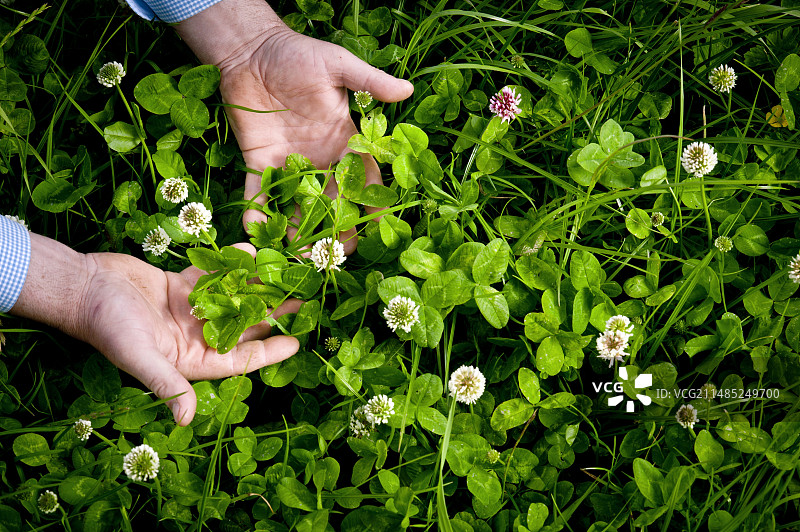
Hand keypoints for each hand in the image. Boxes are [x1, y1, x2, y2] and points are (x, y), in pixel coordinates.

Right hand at [13, 235, 299, 425]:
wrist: (82, 288)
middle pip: (242, 326)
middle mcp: (194, 336)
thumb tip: (184, 419)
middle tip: (302, 302)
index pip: (238, 359)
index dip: (268, 352)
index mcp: (190, 359)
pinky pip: (213, 275)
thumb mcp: (139, 357)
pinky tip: (252, 251)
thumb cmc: (108, 326)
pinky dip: (230, 264)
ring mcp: (189, 310)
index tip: (296, 343)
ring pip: (232, 298)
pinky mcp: (180, 285)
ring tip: (285, 274)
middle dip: (271, 315)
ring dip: (256, 286)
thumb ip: (165, 384)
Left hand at [176, 0, 413, 253]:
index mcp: (344, 141)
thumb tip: (407, 90)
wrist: (252, 51)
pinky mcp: (258, 162)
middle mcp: (319, 160)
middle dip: (337, 229)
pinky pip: (259, 193)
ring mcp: (289, 165)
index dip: (373, 202)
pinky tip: (256, 231)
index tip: (379, 226)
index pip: (365, 178)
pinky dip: (257, 212)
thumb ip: (368, 81)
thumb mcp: (337, 64)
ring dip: (300, 232)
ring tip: (301, 259)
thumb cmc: (298, 55)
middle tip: (338, 255)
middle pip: (334, 202)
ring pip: (299, 206)